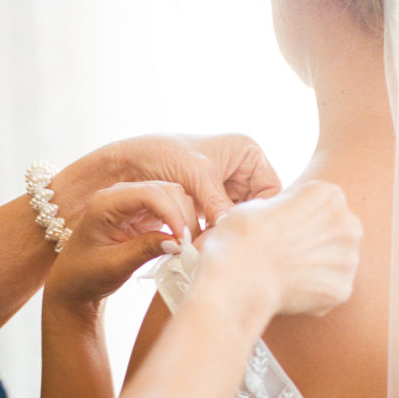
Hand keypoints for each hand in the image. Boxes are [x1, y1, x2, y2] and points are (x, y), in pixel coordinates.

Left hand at [44, 182, 197, 311]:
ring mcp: (134, 203)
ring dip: (186, 219)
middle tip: (191, 246)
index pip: (149, 194)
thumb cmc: (86, 274)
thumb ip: (144, 250)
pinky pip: (171, 210)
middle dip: (183, 216)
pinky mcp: (145, 214)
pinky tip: (185, 242)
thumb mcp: (114, 265)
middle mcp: (121, 195)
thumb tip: (178, 242)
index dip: (172, 213)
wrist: (75, 281)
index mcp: (106, 202)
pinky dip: (182, 224)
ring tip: (189, 246)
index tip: (183, 239)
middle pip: (166, 191)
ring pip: (174, 198)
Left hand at [54, 134, 280, 229]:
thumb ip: (220, 203)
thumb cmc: (162, 154)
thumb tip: (236, 230)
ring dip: (225, 232)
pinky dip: (213, 234)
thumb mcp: (197, 177)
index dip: (261, 212)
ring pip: (237, 218)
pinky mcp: (209, 203)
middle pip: (255, 207)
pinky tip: (204, 243)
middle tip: (226, 243)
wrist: (127, 162)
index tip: (244, 230)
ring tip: (212, 245)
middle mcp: (241, 169)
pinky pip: (220, 223)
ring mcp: (225, 187)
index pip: (271, 190)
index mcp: (247, 152)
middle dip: (240, 224)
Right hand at [193, 181, 361, 317]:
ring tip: (288, 274)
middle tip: (288, 254)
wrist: (238, 278)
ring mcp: (349, 258)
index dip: (299, 218)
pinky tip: (292, 292)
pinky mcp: (342, 289)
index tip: (280, 228)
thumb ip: (286, 208)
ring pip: (337, 263)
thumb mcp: (261, 204)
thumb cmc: (242, 236)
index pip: (321, 205)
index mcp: (329, 195)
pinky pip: (332, 290)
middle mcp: (348, 223)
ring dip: (319, 268)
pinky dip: (316, 294)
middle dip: (318, 242)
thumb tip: (286, 218)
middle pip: (336, 232)